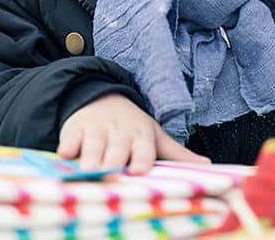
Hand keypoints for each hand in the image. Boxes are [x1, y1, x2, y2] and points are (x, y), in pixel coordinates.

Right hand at [58, 93, 209, 174]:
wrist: (103, 99)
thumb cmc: (132, 127)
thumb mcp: (155, 136)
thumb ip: (177, 154)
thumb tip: (208, 166)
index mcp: (141, 136)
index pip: (143, 149)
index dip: (141, 159)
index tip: (139, 171)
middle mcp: (120, 132)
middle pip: (117, 149)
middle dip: (114, 162)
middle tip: (111, 175)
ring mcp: (97, 129)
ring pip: (94, 144)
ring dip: (91, 156)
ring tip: (89, 171)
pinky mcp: (75, 128)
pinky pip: (71, 136)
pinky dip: (68, 145)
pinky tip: (65, 154)